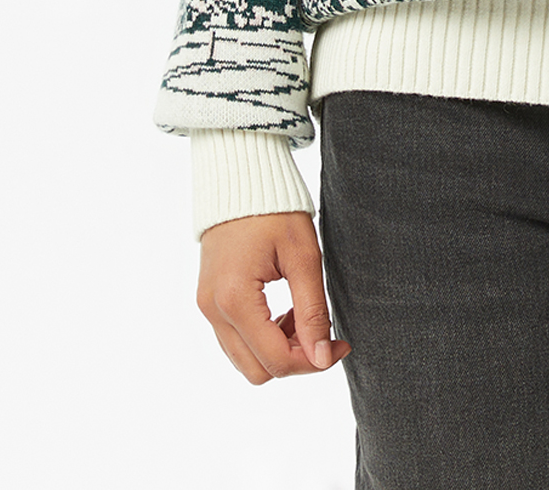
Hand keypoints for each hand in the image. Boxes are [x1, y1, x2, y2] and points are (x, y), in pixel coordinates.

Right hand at [196, 211, 352, 384]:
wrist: (239, 177)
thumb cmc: (274, 210)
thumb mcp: (303, 256)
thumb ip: (312, 311)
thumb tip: (323, 359)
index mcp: (235, 299)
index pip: (276, 360)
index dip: (314, 361)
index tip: (341, 344)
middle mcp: (213, 310)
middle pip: (257, 371)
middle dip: (296, 360)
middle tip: (323, 333)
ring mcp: (207, 308)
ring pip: (244, 360)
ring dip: (278, 351)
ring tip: (302, 316)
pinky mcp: (208, 302)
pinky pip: (235, 342)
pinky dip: (262, 339)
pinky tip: (284, 312)